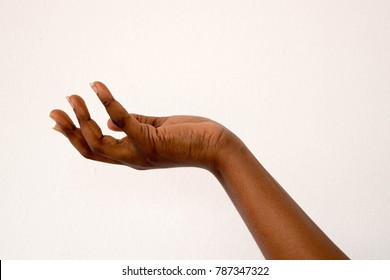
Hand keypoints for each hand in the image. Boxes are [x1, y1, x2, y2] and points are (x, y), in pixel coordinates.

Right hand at [49, 81, 234, 170]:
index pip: (96, 151)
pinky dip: (107, 101)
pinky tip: (97, 86)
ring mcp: (139, 152)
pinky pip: (122, 120)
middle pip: (90, 149)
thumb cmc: (190, 137)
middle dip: (70, 131)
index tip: (56, 124)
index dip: (74, 139)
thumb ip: (133, 125)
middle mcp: (132, 158)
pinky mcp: (149, 140)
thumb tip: (109, 121)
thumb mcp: (156, 130)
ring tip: (72, 95)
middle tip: (55, 109)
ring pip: (98, 140)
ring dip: (81, 118)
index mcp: (132, 155)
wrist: (217, 147)